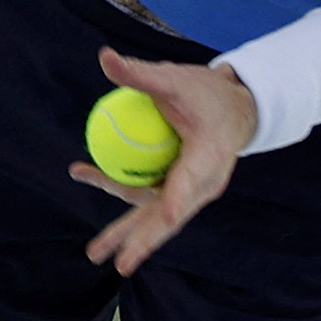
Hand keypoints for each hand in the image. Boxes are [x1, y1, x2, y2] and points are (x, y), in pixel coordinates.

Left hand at [69, 46, 256, 275]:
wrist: (235, 108)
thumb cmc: (206, 92)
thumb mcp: (175, 78)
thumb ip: (140, 73)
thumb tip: (104, 56)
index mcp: (210, 155)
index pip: (192, 179)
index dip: (178, 197)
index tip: (165, 214)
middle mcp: (204, 183)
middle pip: (171, 215)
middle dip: (146, 242)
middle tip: (121, 263)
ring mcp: (192, 191)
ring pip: (155, 214)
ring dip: (126, 232)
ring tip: (95, 251)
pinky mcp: (180, 190)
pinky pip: (147, 197)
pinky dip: (119, 190)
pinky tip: (86, 174)